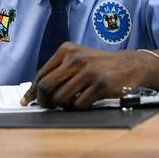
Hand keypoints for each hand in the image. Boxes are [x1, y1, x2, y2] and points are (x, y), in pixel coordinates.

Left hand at [20, 43, 146, 108]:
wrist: (130, 64)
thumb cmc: (100, 64)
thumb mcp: (78, 58)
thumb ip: (59, 71)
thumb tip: (37, 91)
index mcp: (67, 50)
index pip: (42, 74)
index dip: (33, 91)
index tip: (27, 101)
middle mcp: (76, 58)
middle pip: (46, 86)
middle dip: (44, 101)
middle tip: (47, 107)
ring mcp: (88, 71)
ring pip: (60, 98)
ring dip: (62, 106)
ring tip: (69, 104)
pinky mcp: (100, 85)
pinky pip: (78, 104)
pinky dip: (78, 107)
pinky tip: (84, 102)